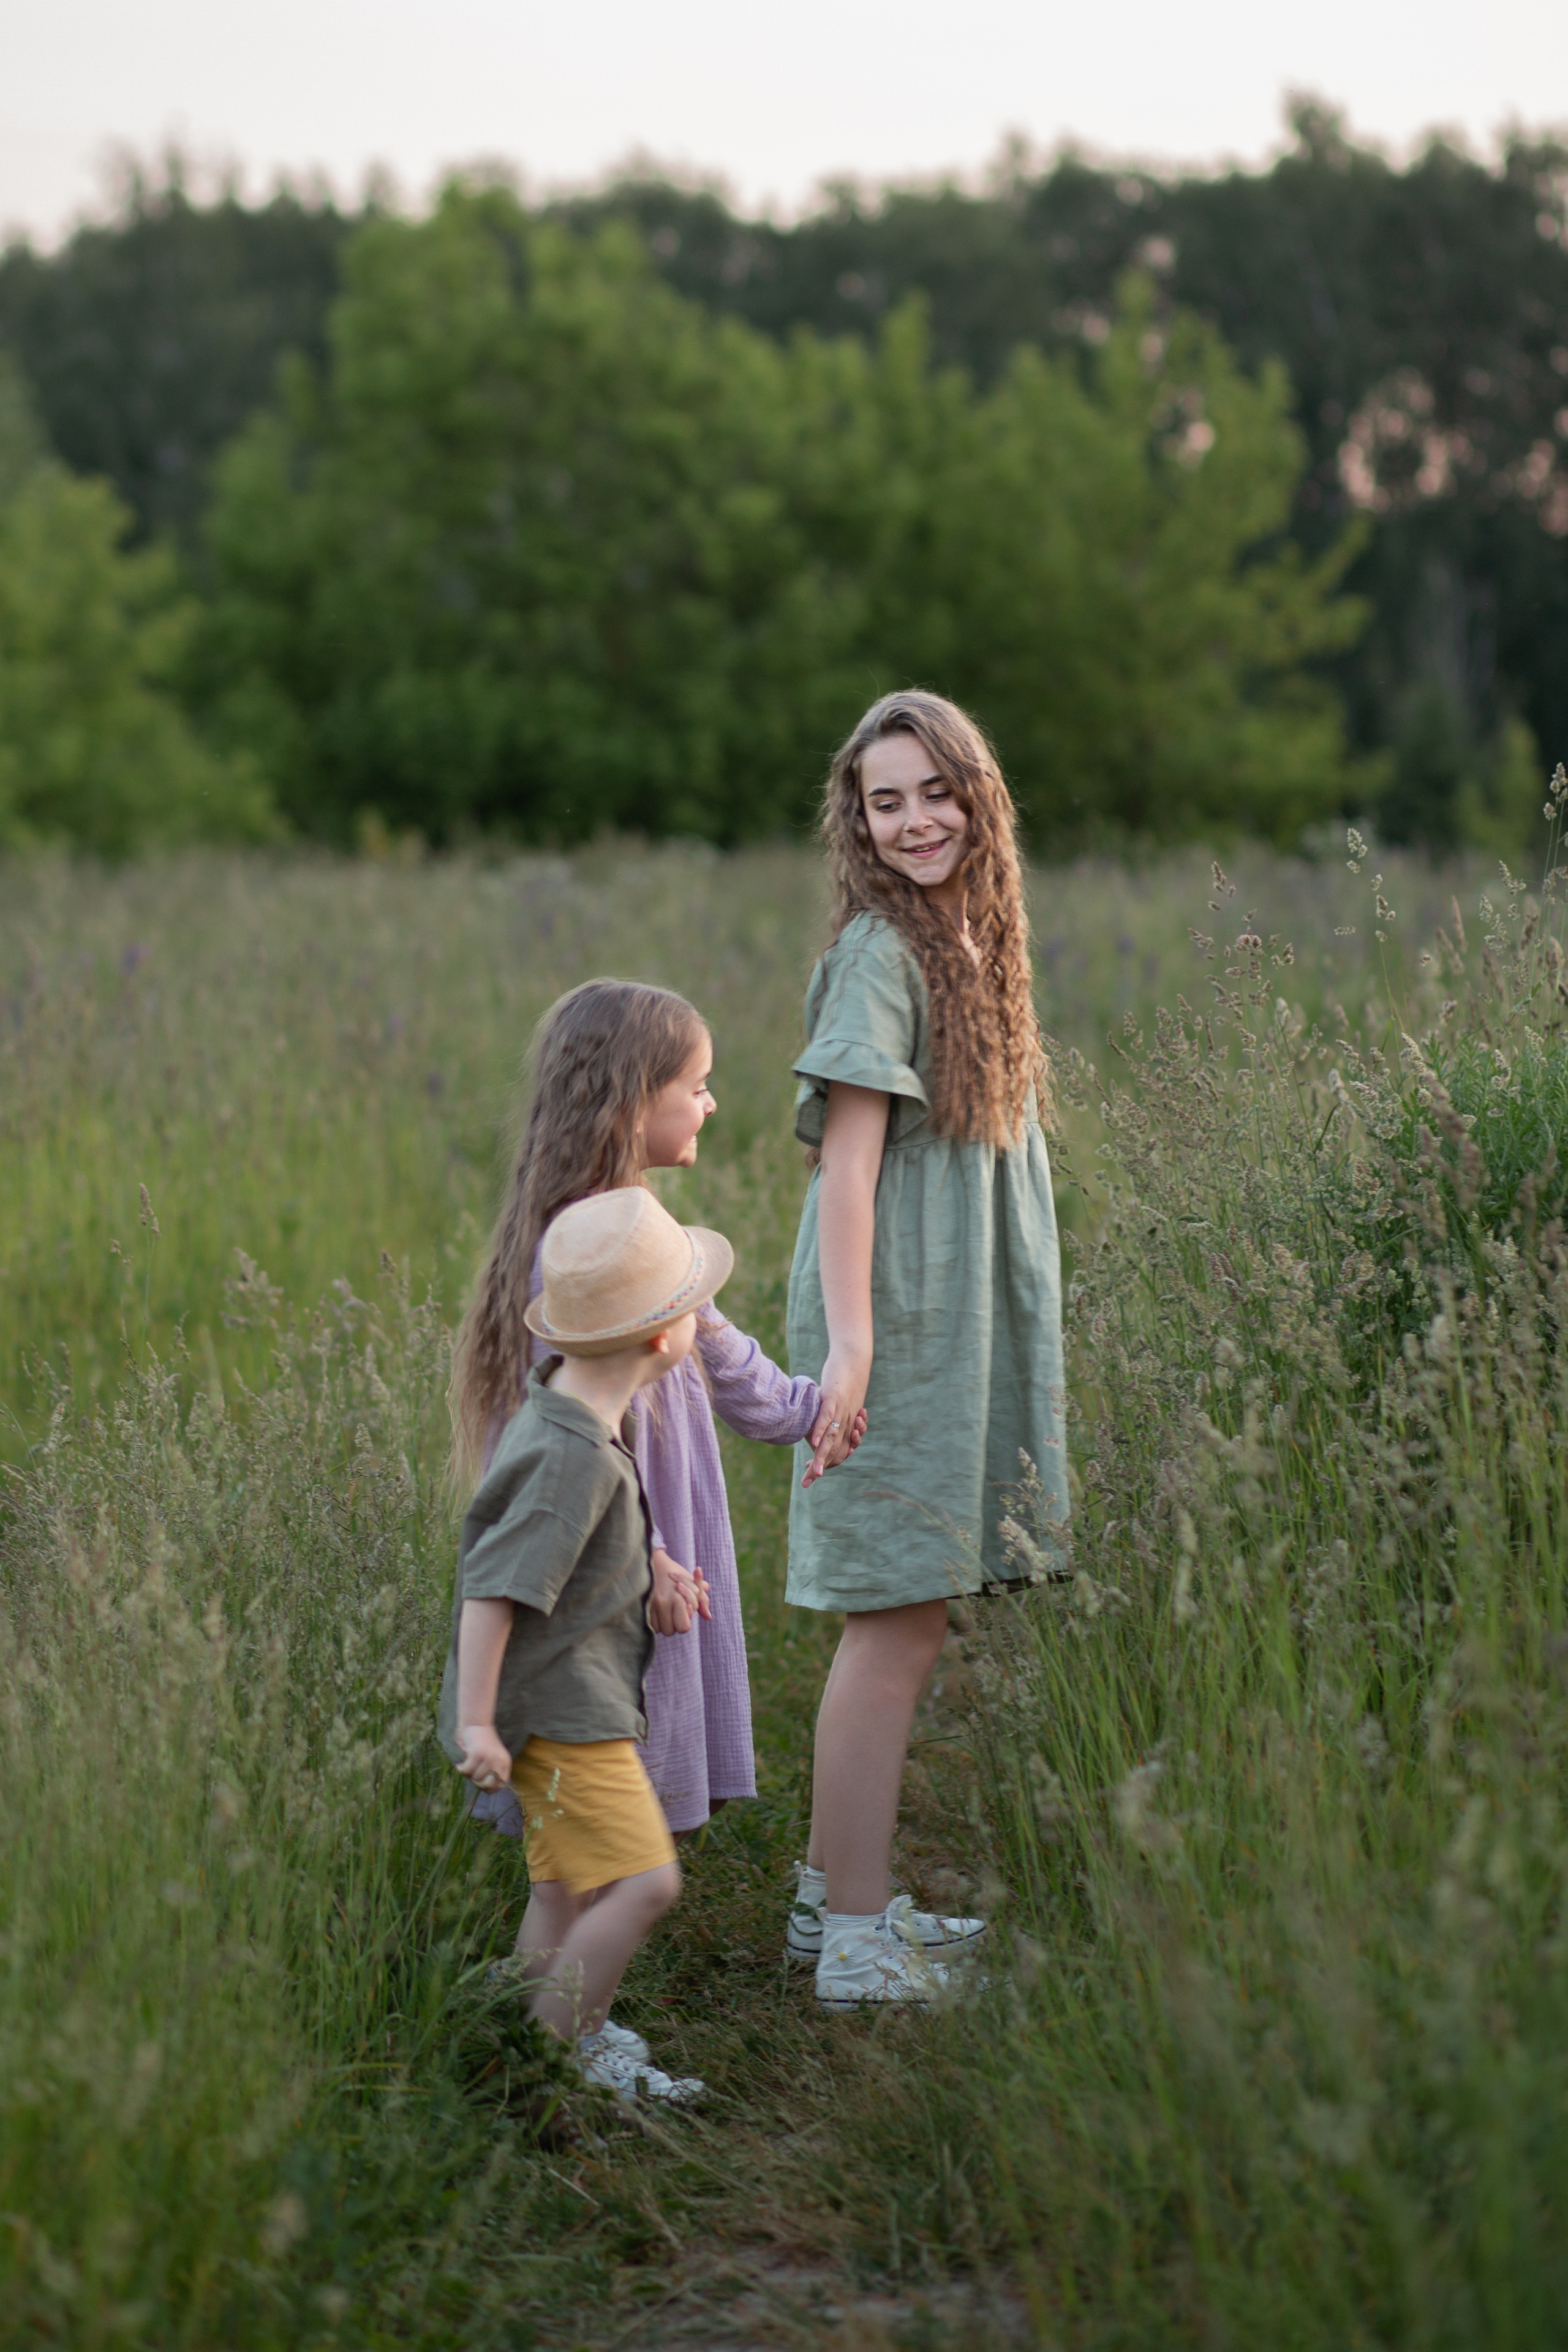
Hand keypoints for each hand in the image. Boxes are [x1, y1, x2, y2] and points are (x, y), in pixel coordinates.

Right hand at [457, 1723, 512, 1791]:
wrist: (476, 1723)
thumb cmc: (482, 1743)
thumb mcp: (493, 1758)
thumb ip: (492, 1773)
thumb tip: (487, 1790)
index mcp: (505, 1763)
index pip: (500, 1785)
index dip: (489, 1788)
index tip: (480, 1783)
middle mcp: (499, 1761)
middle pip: (486, 1784)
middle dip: (476, 1782)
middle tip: (472, 1773)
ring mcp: (489, 1757)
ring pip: (474, 1777)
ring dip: (468, 1773)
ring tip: (467, 1764)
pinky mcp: (477, 1754)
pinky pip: (466, 1771)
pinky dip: (461, 1768)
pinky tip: (461, 1763)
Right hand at [649, 1547, 711, 1634]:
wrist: (653, 1562)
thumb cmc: (676, 1574)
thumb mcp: (692, 1584)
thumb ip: (702, 1601)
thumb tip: (708, 1617)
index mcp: (678, 1598)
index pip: (684, 1627)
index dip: (685, 1620)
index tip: (684, 1607)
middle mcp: (663, 1602)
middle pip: (670, 1632)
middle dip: (674, 1624)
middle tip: (673, 1610)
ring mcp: (650, 1604)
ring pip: (659, 1630)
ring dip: (663, 1623)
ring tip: (665, 1609)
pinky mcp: (640, 1605)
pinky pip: (649, 1625)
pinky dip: (653, 1620)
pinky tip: (656, 1609)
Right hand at [802, 1349, 870, 1485]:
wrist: (853, 1361)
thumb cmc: (843, 1384)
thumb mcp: (836, 1406)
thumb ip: (828, 1421)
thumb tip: (813, 1433)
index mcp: (847, 1428)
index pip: (838, 1454)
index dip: (824, 1464)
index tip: (812, 1476)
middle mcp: (846, 1423)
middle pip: (834, 1452)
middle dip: (820, 1467)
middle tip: (807, 1482)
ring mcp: (841, 1411)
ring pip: (832, 1438)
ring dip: (823, 1456)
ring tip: (816, 1472)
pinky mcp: (834, 1398)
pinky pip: (827, 1417)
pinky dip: (820, 1430)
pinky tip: (813, 1443)